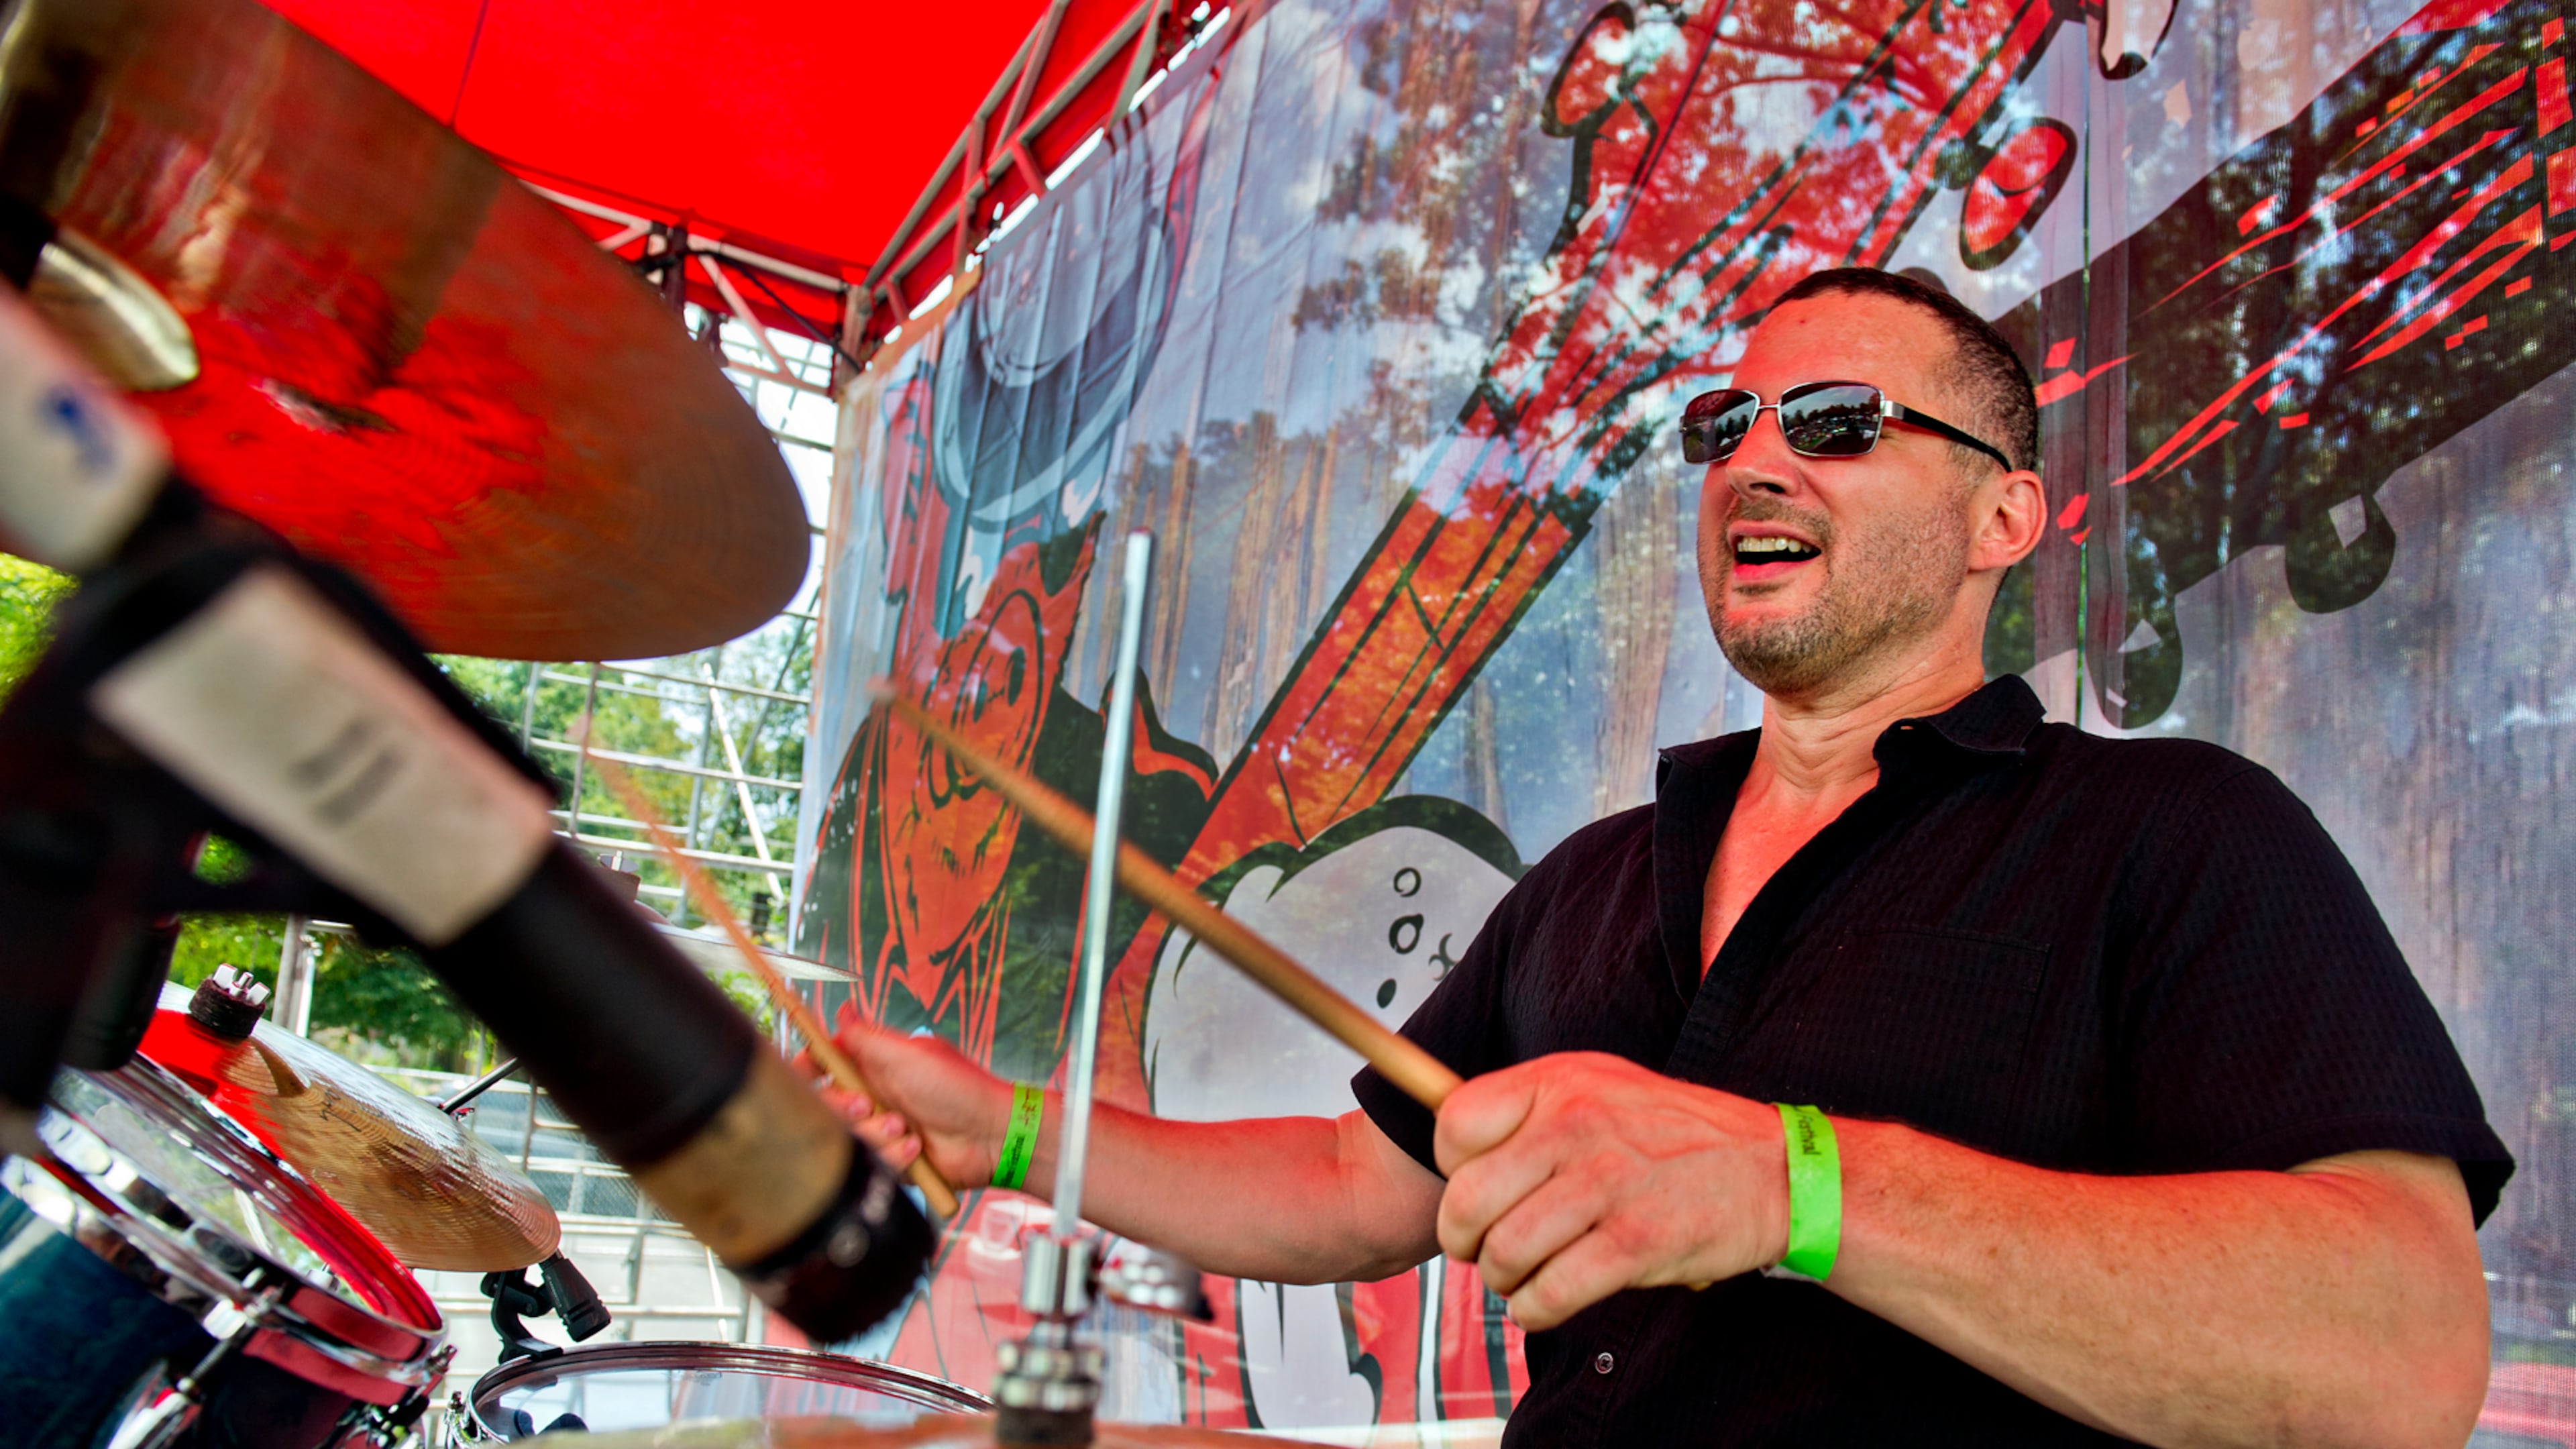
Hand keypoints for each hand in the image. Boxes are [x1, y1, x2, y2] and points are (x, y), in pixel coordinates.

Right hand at [793, 1003, 1015, 1188]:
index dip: (807, 1067)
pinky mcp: (890, 1158)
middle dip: (842, 1107)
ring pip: (847, 1136)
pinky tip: (917, 1149)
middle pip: (827, 1103)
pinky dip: (893, 1155)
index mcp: (874, 1066)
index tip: (803, 1074)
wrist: (992, 1135)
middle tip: (866, 1105)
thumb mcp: (909, 1055)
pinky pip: (871, 1161)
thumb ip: (867, 1038)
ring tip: (906, 1130)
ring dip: (874, 1133)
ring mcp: (880, 1127)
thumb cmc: (958, 1087)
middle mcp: (873, 1095)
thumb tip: (843, 1008)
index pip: (824, 1063)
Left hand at [1433, 1052, 1789, 1330]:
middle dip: (1463, 1240)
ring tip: (1521, 1278)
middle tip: (1482, 1250)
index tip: (1472, 1188)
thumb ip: (1530, 1105)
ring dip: (1501, 1281)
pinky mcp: (1636, 1242)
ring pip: (1502, 1253)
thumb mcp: (1600, 1084)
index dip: (1450, 1169)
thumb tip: (1453, 1131)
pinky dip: (1535, 1310)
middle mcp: (1575, 1126)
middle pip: (1465, 1199)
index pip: (1454, 1125)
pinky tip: (1546, 1302)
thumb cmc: (1679, 1133)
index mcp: (1559, 1083)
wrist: (1773, 1171)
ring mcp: (1607, 1184)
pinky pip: (1548, 1293)